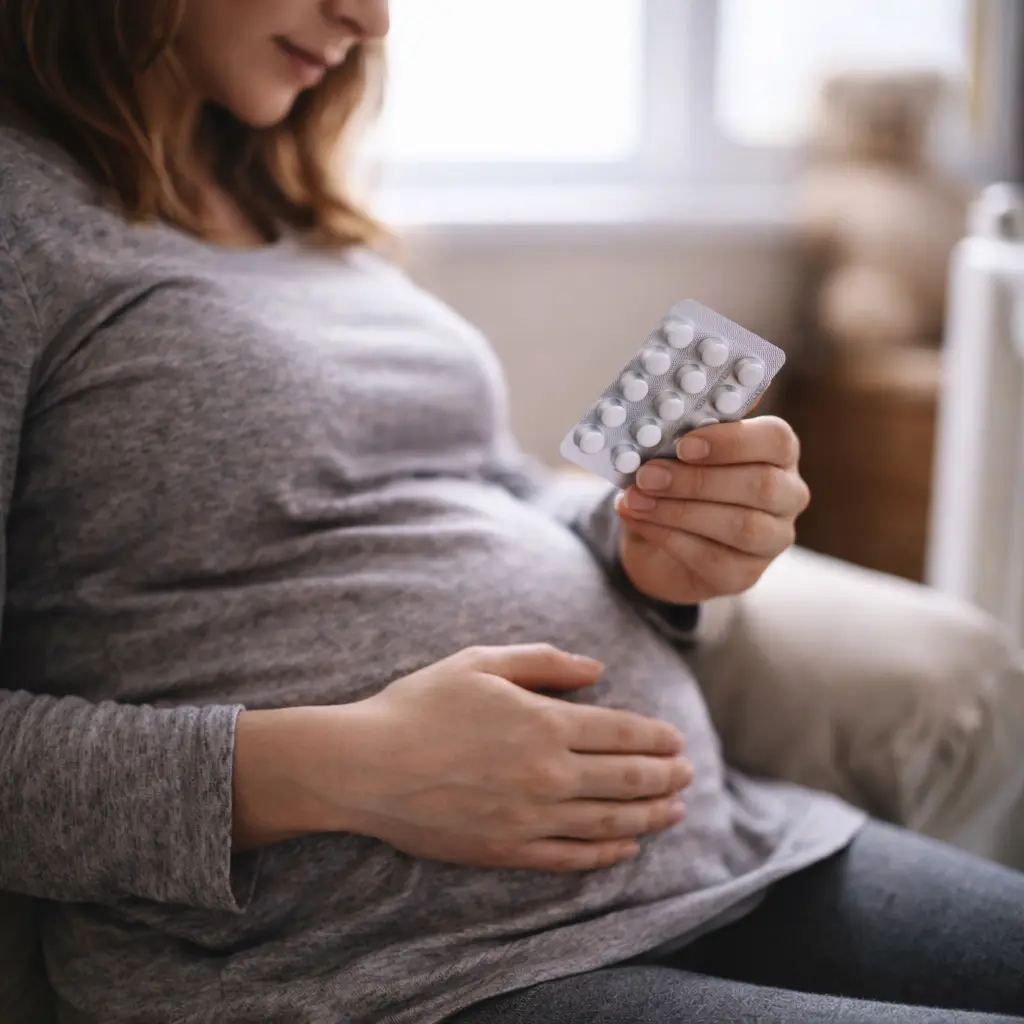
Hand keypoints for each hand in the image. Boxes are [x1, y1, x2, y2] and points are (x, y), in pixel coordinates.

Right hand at [331, 644, 691, 871]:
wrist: (365, 766)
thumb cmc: (419, 705)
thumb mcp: (481, 662)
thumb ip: (544, 662)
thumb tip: (596, 668)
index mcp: (544, 722)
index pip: (621, 733)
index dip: (656, 738)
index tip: (676, 740)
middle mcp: (548, 773)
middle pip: (626, 779)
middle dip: (665, 777)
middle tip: (687, 775)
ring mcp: (530, 817)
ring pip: (608, 821)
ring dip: (650, 817)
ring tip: (675, 812)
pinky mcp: (507, 850)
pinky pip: (571, 858)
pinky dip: (606, 854)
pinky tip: (625, 848)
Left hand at [615, 416, 810, 604]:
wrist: (657, 541)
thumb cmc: (677, 482)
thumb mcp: (678, 451)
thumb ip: (685, 431)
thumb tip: (675, 410)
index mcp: (778, 454)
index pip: (776, 441)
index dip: (731, 442)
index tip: (684, 445)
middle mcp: (787, 496)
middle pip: (760, 486)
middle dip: (697, 480)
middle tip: (647, 475)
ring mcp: (772, 540)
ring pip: (740, 526)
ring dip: (679, 510)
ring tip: (635, 498)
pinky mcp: (745, 575)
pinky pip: (712, 558)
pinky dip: (668, 536)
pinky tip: (638, 519)